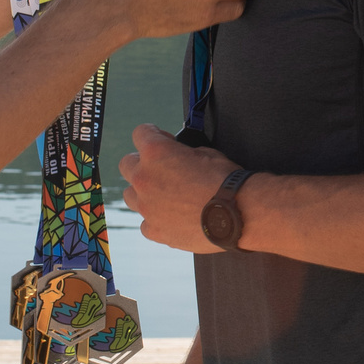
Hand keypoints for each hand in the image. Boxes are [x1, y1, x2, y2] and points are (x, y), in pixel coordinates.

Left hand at [119, 125, 239, 252]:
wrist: (237, 214)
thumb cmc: (226, 181)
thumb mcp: (206, 153)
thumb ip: (183, 154)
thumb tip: (180, 159)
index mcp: (156, 153)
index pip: (140, 133)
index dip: (154, 134)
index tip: (164, 140)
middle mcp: (144, 178)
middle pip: (126, 165)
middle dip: (142, 163)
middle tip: (162, 169)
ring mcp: (146, 207)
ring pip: (130, 196)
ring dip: (143, 192)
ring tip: (164, 196)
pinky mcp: (155, 230)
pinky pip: (146, 223)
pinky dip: (155, 219)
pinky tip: (172, 218)